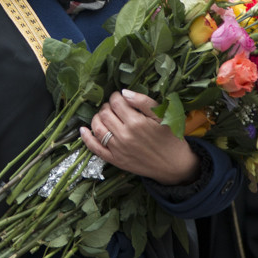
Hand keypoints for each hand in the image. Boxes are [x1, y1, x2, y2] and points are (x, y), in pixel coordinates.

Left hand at [80, 89, 200, 184]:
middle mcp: (124, 136)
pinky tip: (83, 130)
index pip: (116, 103)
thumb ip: (143, 101)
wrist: (174, 165)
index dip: (116, 97)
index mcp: (136, 122)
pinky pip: (95, 148)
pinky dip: (86, 138)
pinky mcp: (115, 160)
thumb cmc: (169, 138)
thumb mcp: (162, 116)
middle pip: (105, 114)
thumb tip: (123, 92)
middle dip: (107, 106)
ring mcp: (118, 149)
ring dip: (96, 118)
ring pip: (97, 128)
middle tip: (113, 106)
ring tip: (103, 115)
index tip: (119, 97)